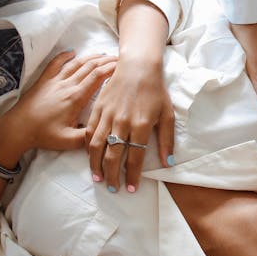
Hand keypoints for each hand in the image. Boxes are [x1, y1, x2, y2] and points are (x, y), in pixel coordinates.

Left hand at [0, 51, 117, 155]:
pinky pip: (56, 64)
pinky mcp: (44, 81)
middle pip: (90, 67)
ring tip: (103, 54)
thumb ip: (88, 136)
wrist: (17, 129)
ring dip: (91, 57)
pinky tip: (72, 52)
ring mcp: (55, 81)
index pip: (97, 77)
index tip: (122, 66)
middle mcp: (67, 85)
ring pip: (76, 63)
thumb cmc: (43, 135)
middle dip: (106, 60)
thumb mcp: (69, 140)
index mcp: (75, 98)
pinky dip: (65, 56)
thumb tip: (106, 133)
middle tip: (118, 58)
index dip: (111, 69)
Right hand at [85, 56, 174, 192]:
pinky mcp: (98, 108)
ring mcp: (108, 115)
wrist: (138, 67)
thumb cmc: (155, 91)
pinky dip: (88, 147)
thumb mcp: (167, 115)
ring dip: (96, 165)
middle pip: (113, 155)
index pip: (135, 157)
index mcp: (141, 125)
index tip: (131, 189)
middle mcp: (122, 122)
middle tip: (113, 188)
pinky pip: (90, 131)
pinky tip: (90, 157)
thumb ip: (167, 140)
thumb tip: (167, 163)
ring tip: (98, 178)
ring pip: (97, 146)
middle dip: (112, 176)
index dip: (132, 175)